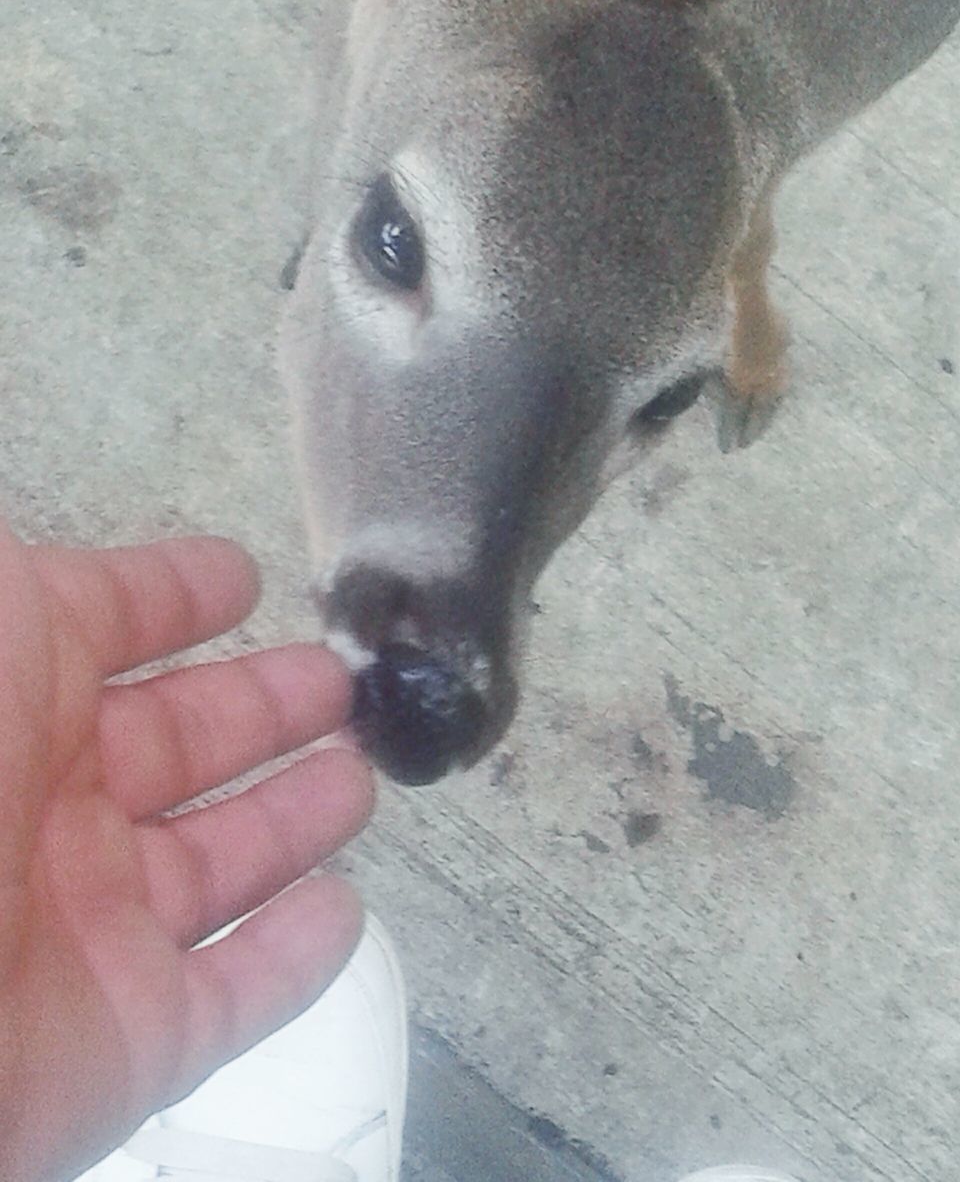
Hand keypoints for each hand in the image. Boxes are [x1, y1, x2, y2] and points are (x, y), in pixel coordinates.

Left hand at [0, 519, 373, 1181]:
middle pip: (184, 746)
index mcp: (11, 697)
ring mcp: (92, 927)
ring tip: (360, 777)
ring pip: (220, 866)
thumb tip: (48, 549)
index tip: (241, 578)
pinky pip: (234, 998)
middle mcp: (51, 808)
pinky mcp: (128, 1040)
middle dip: (267, 706)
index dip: (175, 596)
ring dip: (293, 820)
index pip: (106, 629)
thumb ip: (28, 571)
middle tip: (342, 683)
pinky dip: (295, 961)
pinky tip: (342, 911)